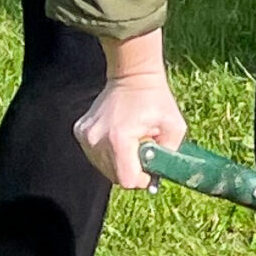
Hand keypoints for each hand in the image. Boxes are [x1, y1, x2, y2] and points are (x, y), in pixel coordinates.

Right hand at [75, 33, 184, 189]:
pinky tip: (119, 135)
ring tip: (132, 140)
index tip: (150, 168)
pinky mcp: (80, 132)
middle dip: (132, 169)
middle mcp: (96, 140)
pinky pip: (95, 154)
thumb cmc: (156, 99)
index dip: (141, 179)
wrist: (133, 75)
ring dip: (120, 161)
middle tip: (143, 150)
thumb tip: (155, 178)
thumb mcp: (174, 127)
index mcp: (118, 139)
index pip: (126, 179)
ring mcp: (85, 136)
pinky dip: (109, 151)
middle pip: (114, 176)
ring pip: (104, 167)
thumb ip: (169, 156)